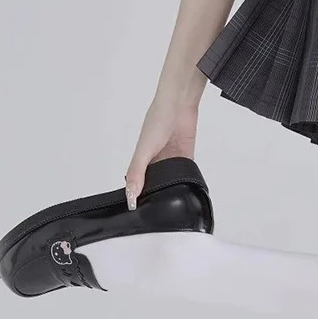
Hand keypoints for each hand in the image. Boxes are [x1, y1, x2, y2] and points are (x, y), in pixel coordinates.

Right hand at [124, 92, 199, 209]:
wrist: (179, 104)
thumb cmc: (158, 119)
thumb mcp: (143, 150)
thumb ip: (137, 173)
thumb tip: (130, 196)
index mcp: (141, 159)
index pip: (136, 183)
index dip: (137, 197)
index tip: (137, 213)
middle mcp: (156, 161)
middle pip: (155, 184)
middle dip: (156, 196)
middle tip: (157, 214)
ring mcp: (171, 160)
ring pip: (171, 181)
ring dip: (172, 189)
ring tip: (172, 206)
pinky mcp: (186, 158)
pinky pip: (186, 174)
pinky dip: (186, 181)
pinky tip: (186, 191)